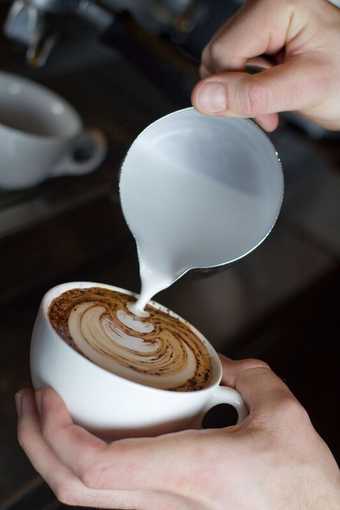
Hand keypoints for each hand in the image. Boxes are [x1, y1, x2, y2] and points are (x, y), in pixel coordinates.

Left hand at [16, 357, 339, 509]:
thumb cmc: (302, 485)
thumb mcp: (280, 411)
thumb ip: (245, 375)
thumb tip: (218, 362)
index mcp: (192, 470)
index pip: (97, 465)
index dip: (57, 432)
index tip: (46, 397)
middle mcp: (168, 503)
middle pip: (74, 488)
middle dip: (36, 442)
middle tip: (29, 400)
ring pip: (86, 500)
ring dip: (53, 456)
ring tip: (45, 416)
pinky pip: (109, 499)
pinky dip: (82, 469)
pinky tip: (86, 441)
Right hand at [192, 0, 339, 131]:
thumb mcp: (302, 89)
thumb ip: (252, 94)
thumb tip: (202, 98)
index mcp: (276, 5)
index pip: (222, 52)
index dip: (233, 89)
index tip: (262, 112)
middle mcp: (265, 7)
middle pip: (218, 55)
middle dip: (237, 91)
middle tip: (268, 110)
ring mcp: (263, 22)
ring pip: (223, 64)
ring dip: (242, 93)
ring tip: (274, 104)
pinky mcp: (263, 39)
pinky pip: (235, 66)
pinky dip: (247, 89)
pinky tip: (271, 97)